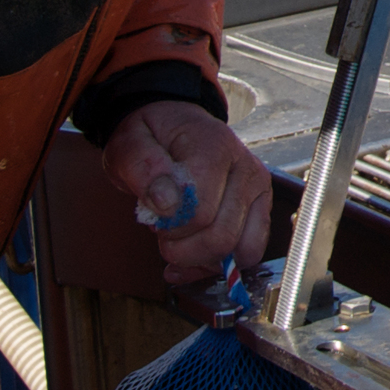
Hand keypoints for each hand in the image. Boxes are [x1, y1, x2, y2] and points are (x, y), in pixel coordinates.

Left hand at [103, 100, 273, 284]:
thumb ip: (143, 169)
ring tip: (179, 241)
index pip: (201, 211)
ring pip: (240, 251)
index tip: (154, 217)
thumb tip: (167, 202)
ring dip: (201, 258)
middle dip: (183, 249)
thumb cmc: (152, 138)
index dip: (171, 227)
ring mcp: (258, 189)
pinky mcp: (260, 207)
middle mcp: (247, 168)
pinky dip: (217, 264)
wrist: (174, 125)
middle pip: (222, 237)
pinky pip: (248, 253)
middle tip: (163, 232)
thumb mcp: (130, 144)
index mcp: (216, 148)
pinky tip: (191, 259)